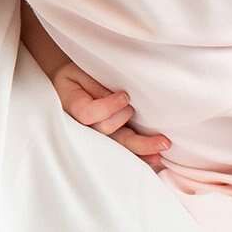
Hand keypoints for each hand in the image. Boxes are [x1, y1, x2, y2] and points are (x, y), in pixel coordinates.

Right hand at [50, 62, 172, 166]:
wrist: (68, 86)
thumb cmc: (76, 77)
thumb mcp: (78, 72)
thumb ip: (94, 84)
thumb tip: (121, 99)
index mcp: (73, 107)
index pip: (89, 114)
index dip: (109, 107)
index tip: (125, 96)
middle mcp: (84, 127)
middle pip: (109, 137)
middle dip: (137, 141)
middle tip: (162, 139)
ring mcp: (97, 135)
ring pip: (119, 146)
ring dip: (142, 149)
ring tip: (163, 146)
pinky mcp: (109, 138)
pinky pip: (124, 149)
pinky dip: (140, 155)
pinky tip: (156, 159)